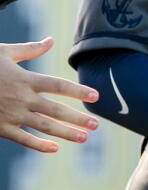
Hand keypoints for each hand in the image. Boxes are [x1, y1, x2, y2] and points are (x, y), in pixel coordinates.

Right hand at [0, 37, 98, 153]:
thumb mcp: (5, 52)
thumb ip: (30, 49)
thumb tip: (50, 40)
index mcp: (26, 79)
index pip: (58, 85)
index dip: (78, 91)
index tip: (96, 96)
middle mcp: (22, 98)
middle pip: (56, 110)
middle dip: (78, 118)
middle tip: (97, 124)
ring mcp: (11, 115)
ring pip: (44, 126)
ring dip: (66, 133)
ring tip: (84, 138)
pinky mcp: (1, 127)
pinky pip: (23, 139)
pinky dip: (39, 145)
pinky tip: (55, 148)